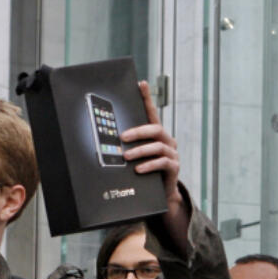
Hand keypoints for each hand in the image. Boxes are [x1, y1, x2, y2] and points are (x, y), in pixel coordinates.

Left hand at [121, 80, 185, 235]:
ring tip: (126, 157)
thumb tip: (103, 141)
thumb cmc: (145, 171)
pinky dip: (149, 165)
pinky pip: (163, 163)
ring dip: (140, 151)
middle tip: (122, 137)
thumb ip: (126, 147)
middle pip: (156, 129)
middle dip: (138, 132)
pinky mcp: (174, 167)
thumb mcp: (136, 157)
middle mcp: (167, 140)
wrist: (161, 194)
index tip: (141, 84)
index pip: (152, 112)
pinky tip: (138, 170)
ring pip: (157, 146)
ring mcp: (172, 153)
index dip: (147, 98)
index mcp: (157, 134)